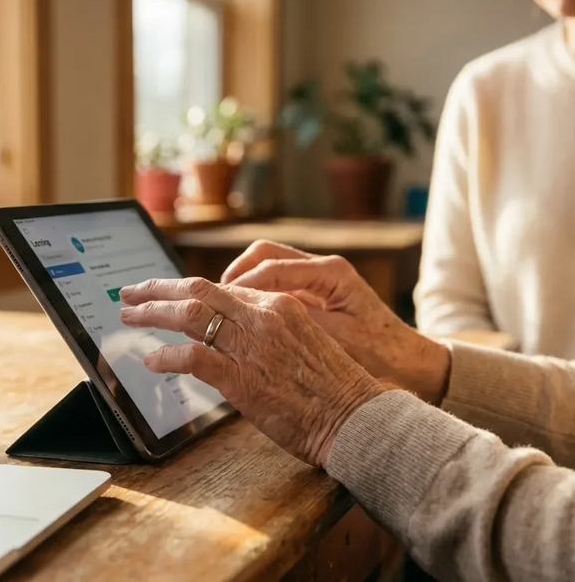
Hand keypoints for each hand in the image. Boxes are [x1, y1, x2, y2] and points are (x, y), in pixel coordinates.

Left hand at [119, 277, 383, 467]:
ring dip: (152, 313)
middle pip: (197, 289)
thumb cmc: (333, 388)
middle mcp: (263, 315)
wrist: (357, 418)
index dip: (186, 290)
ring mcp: (251, 345)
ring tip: (129, 316)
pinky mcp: (242, 378)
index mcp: (279, 304)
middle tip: (129, 293)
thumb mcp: (302, 342)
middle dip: (157, 289)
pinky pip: (192, 357)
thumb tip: (228, 337)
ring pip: (189, 314)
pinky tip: (151, 360)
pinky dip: (166, 357)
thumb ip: (266, 332)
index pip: (220, 288)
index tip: (164, 294)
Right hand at [221, 240, 450, 403]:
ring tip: (221, 308)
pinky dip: (254, 295)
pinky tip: (242, 317)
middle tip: (210, 300)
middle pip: (263, 254)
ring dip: (240, 283)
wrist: (409, 365)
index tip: (217, 303)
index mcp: (331, 273)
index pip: (271, 267)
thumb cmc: (380, 356)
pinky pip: (275, 283)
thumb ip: (296, 324)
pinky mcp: (314, 293)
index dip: (239, 285)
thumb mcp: (336, 342)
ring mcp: (317, 279)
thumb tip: (254, 317)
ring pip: (266, 264)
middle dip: (233, 275)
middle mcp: (323, 268)